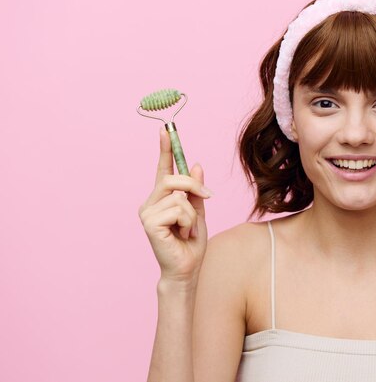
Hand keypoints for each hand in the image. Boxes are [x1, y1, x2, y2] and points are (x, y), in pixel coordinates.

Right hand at [138, 127, 212, 285]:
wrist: (186, 269)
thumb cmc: (191, 244)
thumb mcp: (198, 212)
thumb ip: (196, 191)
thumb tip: (196, 165)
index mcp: (161, 199)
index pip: (163, 170)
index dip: (164, 149)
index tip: (166, 130)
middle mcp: (150, 203)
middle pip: (173, 179)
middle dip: (193, 188)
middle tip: (206, 199)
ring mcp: (147, 213)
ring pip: (180, 197)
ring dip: (192, 216)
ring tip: (186, 231)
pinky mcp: (149, 223)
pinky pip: (179, 210)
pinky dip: (188, 223)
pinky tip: (181, 236)